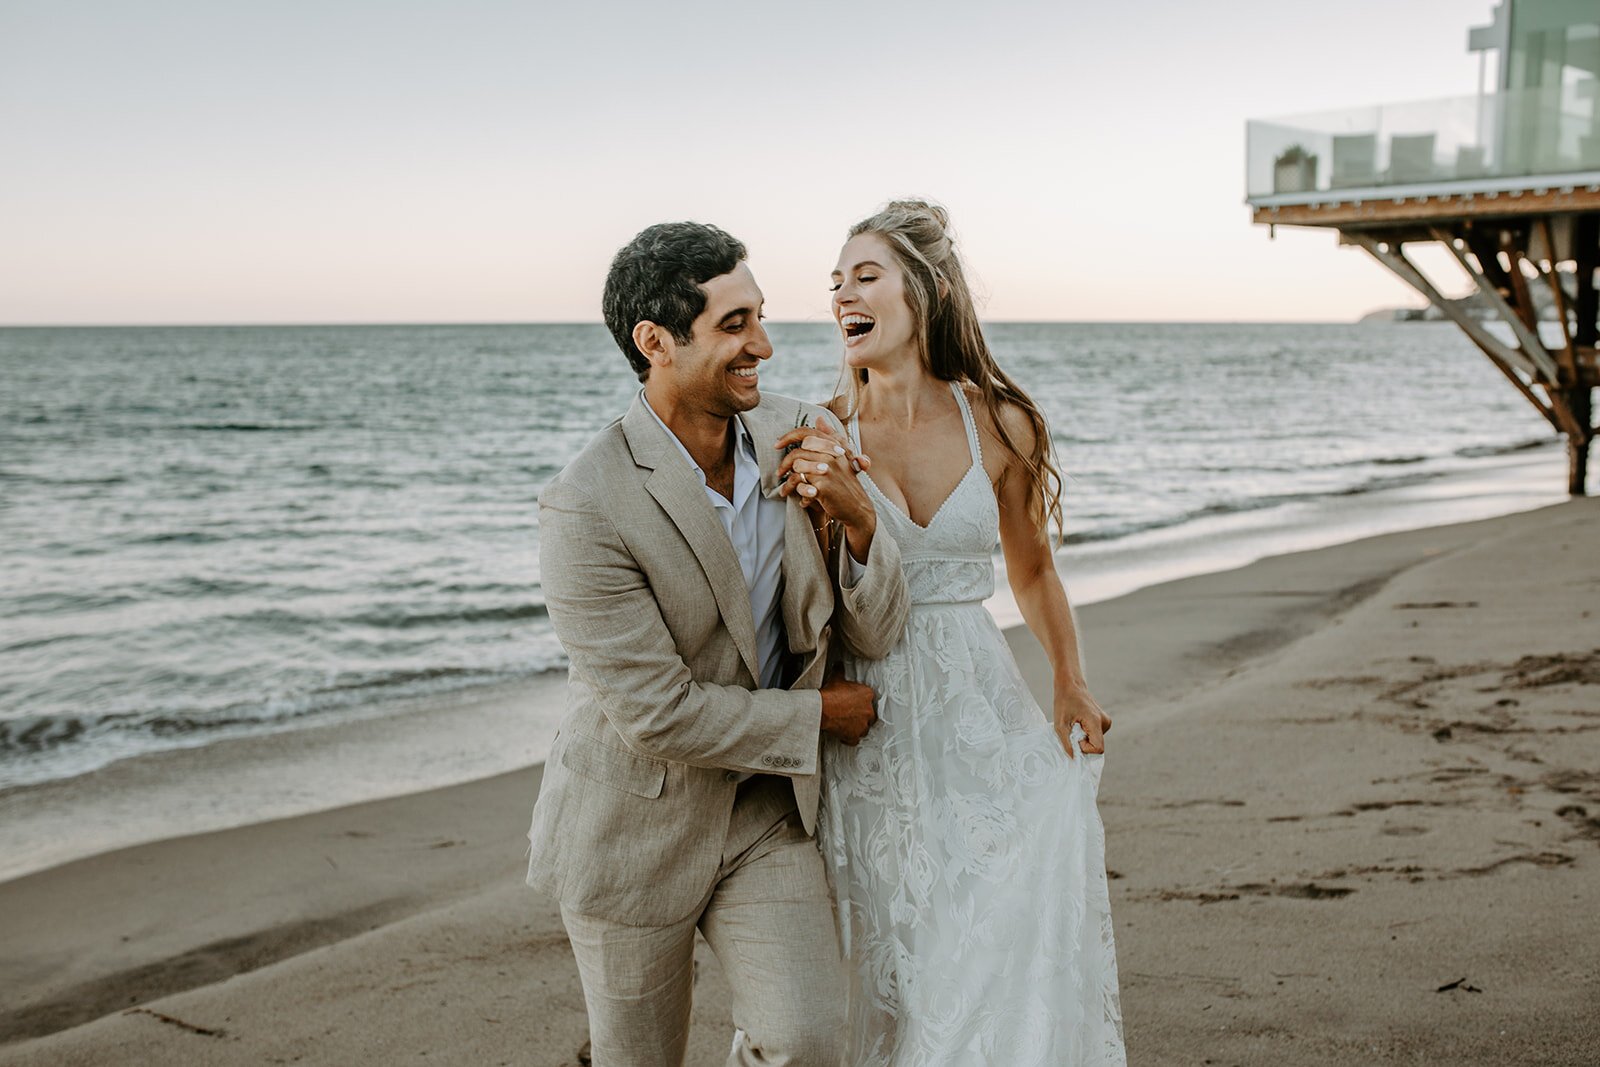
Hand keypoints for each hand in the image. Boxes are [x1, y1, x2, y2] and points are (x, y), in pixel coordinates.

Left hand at [774, 422, 875, 558]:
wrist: (857, 508)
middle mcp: (832, 454)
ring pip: (796, 468)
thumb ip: (830, 437)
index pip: (807, 433)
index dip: (789, 436)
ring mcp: (828, 469)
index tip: (776, 444)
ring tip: (786, 490)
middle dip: (785, 463)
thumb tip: (819, 418)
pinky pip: (800, 484)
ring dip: (789, 482)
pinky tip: (801, 500)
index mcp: (835, 446)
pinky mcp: (823, 484)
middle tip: (780, 473)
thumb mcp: (842, 458)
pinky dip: (798, 493)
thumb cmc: (846, 483)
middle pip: (797, 452)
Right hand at [819, 667, 876, 744]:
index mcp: (867, 694)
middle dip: (863, 715)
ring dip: (858, 728)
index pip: (870, 699)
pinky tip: (843, 735)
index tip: (855, 703)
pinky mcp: (855, 736)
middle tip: (852, 714)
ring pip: (864, 729)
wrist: (822, 708)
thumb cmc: (830, 694)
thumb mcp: (836, 678)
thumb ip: (840, 671)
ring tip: (848, 725)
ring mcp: (863, 725)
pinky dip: (850, 738)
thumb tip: (839, 664)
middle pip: (870, 715)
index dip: (862, 702)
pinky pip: (855, 739)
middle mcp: (869, 710)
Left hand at [1054, 685, 1109, 758]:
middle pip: (1097, 745)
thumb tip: (1073, 758)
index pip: (1098, 748)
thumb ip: (1066, 743)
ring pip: (1096, 740)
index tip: (1074, 739)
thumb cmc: (1064, 701)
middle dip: (1083, 743)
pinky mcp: (1103, 721)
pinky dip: (1086, 733)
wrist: (1071, 685)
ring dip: (1084, 737)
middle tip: (1072, 729)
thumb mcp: (1060, 724)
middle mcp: (1105, 722)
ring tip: (1075, 724)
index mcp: (1096, 721)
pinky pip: (1095, 735)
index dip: (1085, 749)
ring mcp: (1105, 721)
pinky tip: (1078, 723)